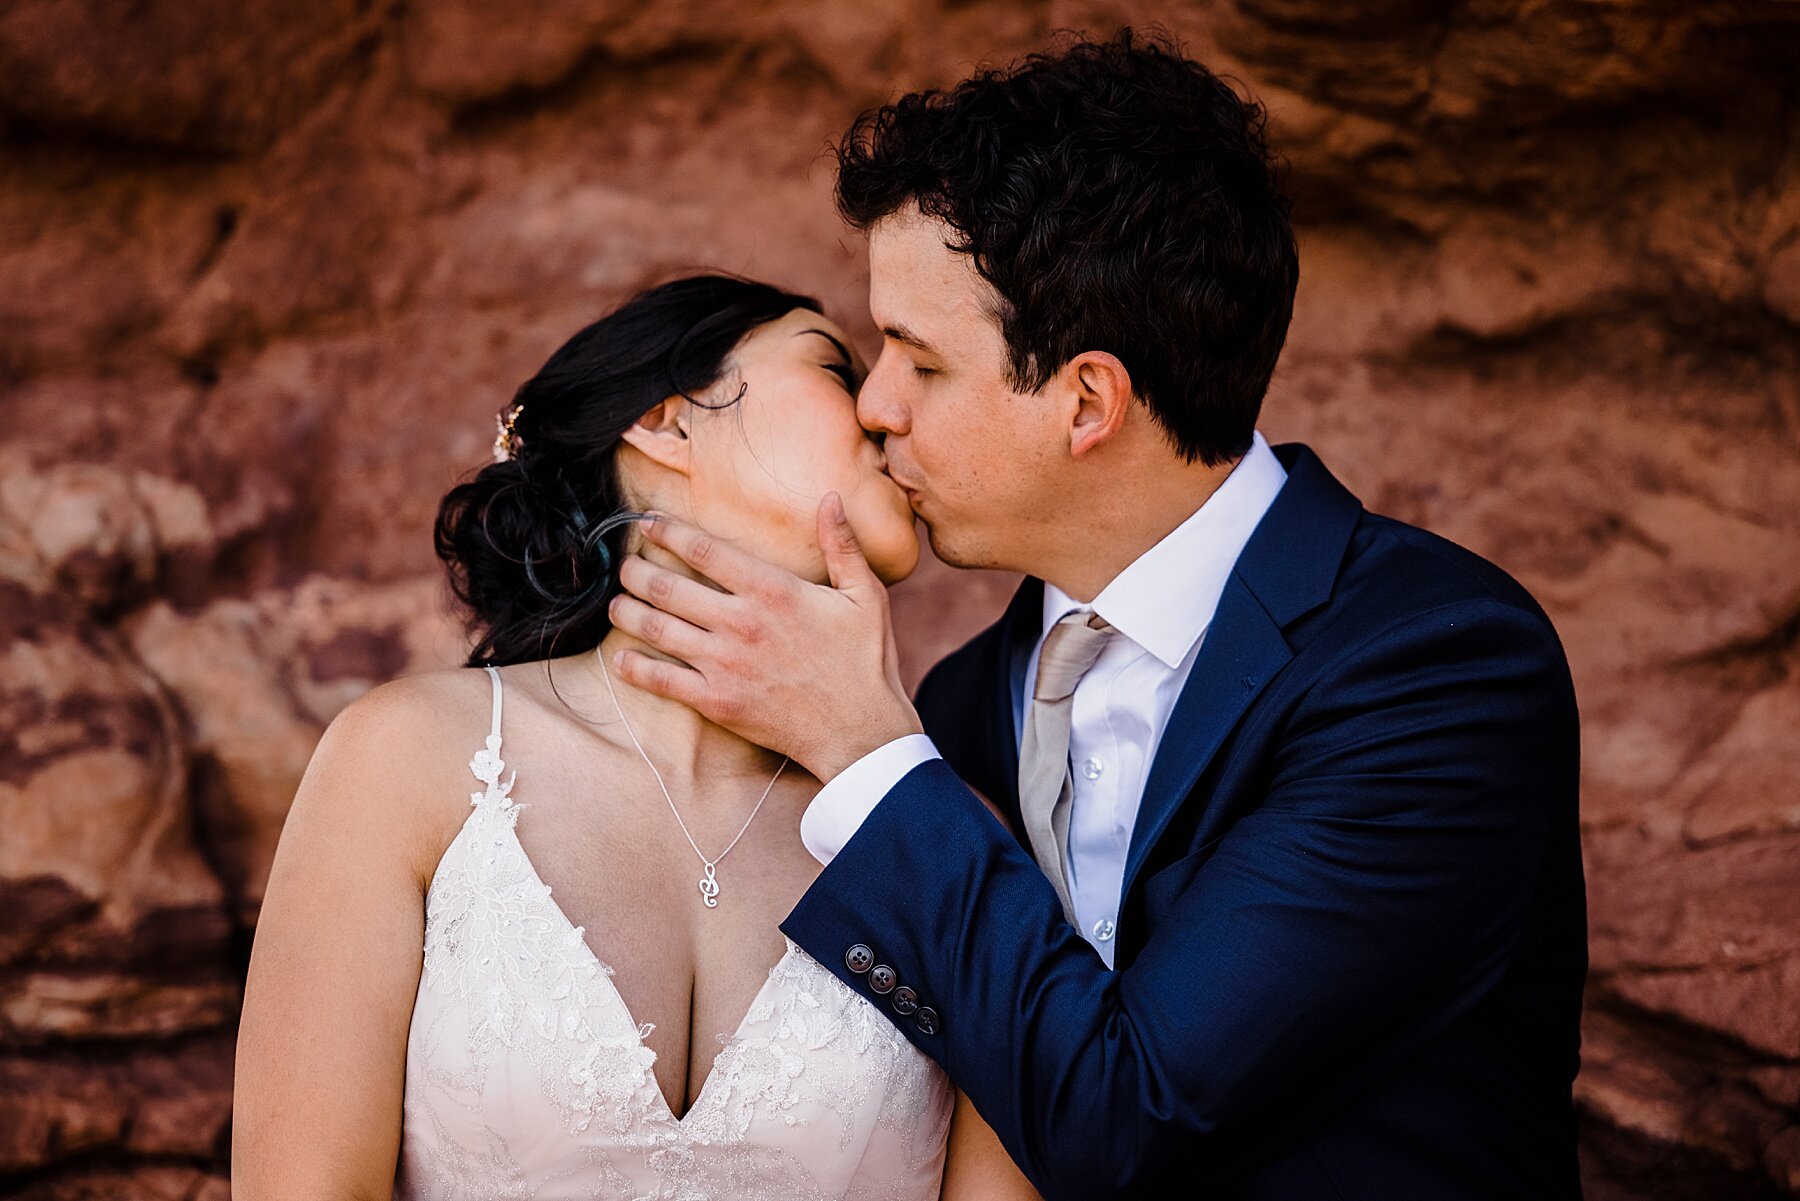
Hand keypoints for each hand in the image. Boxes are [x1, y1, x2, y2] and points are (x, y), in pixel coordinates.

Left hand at [607, 493, 923, 781]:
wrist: (861, 732)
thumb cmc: (865, 662)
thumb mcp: (865, 596)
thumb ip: (842, 545)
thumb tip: (830, 498)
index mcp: (773, 590)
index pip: (705, 550)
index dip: (669, 532)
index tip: (649, 521)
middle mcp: (741, 622)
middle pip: (668, 587)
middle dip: (637, 571)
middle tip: (625, 565)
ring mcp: (724, 664)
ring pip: (658, 630)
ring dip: (628, 612)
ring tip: (617, 602)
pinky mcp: (717, 701)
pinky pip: (663, 681)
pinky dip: (635, 668)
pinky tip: (621, 658)